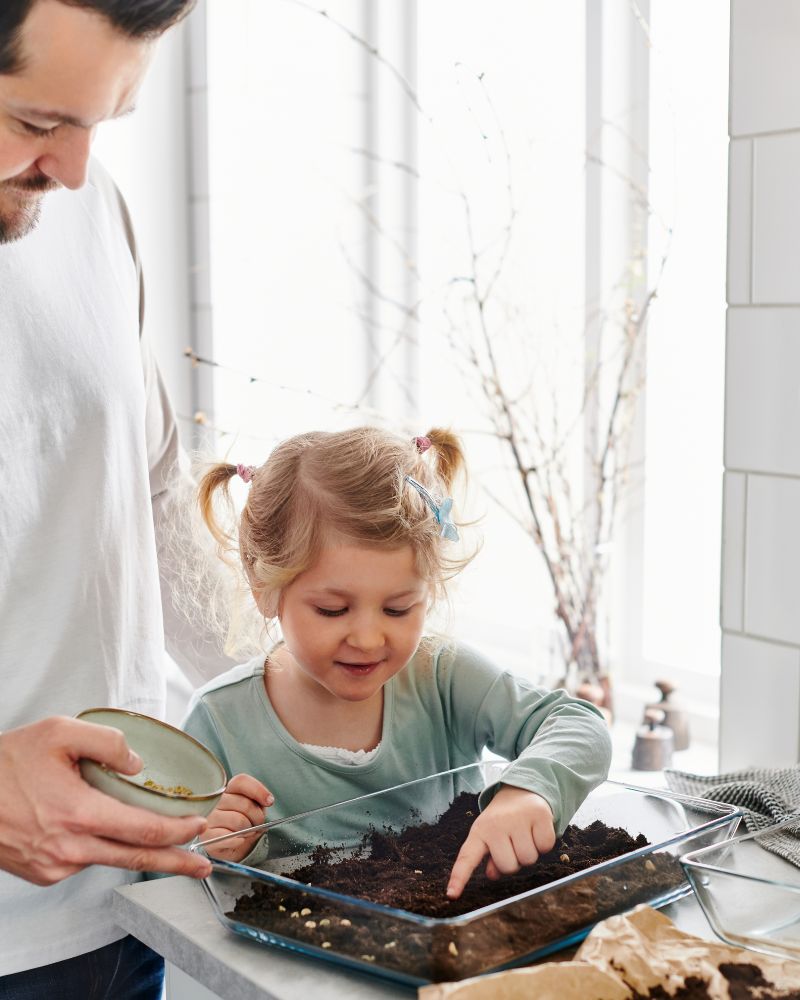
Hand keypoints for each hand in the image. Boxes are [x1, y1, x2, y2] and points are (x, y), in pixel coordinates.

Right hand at [0, 716, 213, 884]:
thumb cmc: (8, 761)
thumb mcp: (59, 732)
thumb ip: (107, 741)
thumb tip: (138, 765)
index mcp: (77, 814)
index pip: (143, 831)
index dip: (178, 832)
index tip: (200, 827)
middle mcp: (68, 848)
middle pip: (136, 859)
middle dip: (176, 864)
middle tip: (204, 867)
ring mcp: (55, 866)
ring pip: (109, 858)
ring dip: (136, 850)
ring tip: (158, 837)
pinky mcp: (43, 874)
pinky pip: (83, 859)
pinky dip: (98, 845)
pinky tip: (93, 825)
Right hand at [201, 773, 273, 861]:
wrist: (231, 846)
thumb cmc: (243, 824)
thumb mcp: (254, 808)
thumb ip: (259, 801)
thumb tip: (268, 800)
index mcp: (228, 789)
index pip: (241, 781)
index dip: (258, 790)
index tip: (269, 801)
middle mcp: (216, 801)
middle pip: (245, 804)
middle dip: (257, 817)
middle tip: (256, 824)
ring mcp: (209, 817)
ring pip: (239, 821)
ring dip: (248, 831)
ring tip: (246, 833)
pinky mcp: (206, 835)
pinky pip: (226, 836)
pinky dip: (237, 840)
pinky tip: (239, 840)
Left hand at [446, 784, 555, 898]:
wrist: (521, 790)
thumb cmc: (503, 821)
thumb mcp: (490, 837)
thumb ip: (490, 858)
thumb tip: (493, 874)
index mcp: (479, 831)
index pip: (467, 857)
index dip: (459, 878)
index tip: (451, 895)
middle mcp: (496, 824)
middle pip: (509, 867)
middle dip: (514, 861)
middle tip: (513, 843)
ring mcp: (518, 818)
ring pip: (528, 859)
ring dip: (530, 853)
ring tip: (525, 835)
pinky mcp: (539, 815)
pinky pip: (545, 847)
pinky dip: (544, 844)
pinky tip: (536, 830)